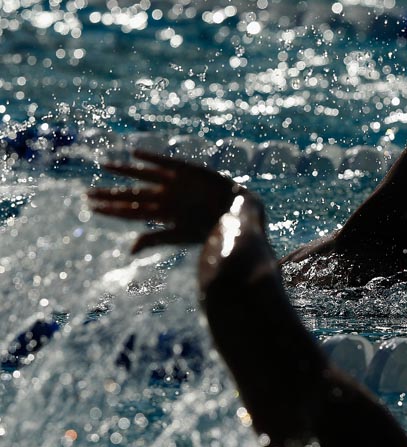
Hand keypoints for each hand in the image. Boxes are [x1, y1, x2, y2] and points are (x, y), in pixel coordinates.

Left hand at [90, 150, 245, 252]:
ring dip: (124, 171)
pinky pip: (164, 162)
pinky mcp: (188, 170)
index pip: (130, 212)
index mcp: (161, 215)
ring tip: (105, 165)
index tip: (90, 207)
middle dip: (110, 194)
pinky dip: (150, 157)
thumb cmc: (212, 230)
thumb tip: (130, 250)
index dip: (110, 208)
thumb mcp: (181, 235)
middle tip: (87, 192)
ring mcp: (175, 184)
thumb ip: (155, 238)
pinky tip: (135, 153)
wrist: (237, 213)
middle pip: (131, 195)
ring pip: (143, 176)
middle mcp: (165, 199)